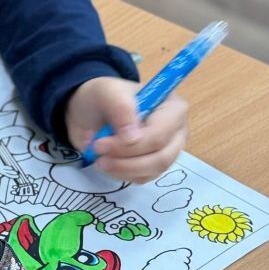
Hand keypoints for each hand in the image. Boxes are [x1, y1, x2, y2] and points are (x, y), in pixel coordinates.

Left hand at [64, 76, 187, 183]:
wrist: (91, 110)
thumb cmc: (104, 96)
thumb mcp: (107, 91)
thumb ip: (121, 108)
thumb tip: (133, 138)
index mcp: (173, 107)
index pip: (160, 135)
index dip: (131, 145)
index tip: (100, 144)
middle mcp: (176, 131)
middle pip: (160, 157)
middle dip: (126, 161)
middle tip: (97, 154)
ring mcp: (168, 150)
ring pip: (152, 171)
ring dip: (122, 169)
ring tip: (99, 158)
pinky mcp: (155, 165)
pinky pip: (143, 178)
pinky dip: (121, 174)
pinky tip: (107, 161)